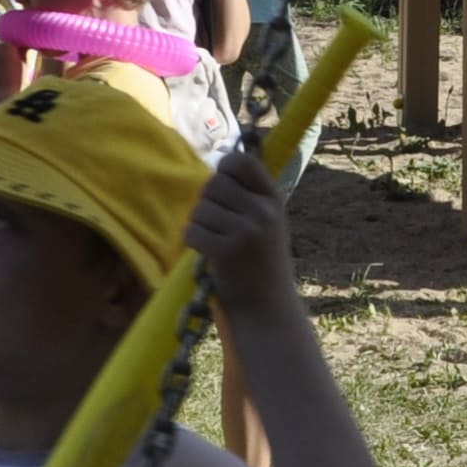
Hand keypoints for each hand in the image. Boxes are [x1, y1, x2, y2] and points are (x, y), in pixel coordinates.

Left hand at [184, 144, 299, 320]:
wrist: (267, 305)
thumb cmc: (262, 261)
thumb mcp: (270, 222)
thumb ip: (251, 195)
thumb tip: (221, 161)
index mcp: (274, 199)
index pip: (243, 162)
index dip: (225, 168)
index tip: (223, 185)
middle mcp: (263, 211)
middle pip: (214, 184)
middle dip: (207, 201)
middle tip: (216, 223)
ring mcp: (246, 232)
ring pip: (200, 209)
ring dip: (198, 224)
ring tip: (213, 240)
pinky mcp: (226, 252)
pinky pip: (192, 232)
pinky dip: (193, 241)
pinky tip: (207, 252)